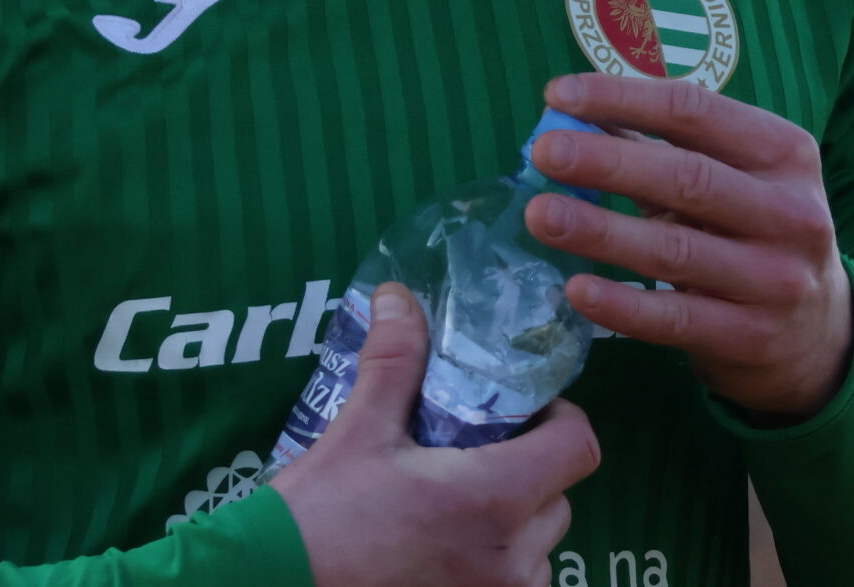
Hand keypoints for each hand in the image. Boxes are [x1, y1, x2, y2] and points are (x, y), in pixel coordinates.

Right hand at [268, 282, 601, 586]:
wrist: (273, 586)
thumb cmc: (321, 516)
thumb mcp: (358, 432)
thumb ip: (393, 362)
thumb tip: (398, 296)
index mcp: (493, 498)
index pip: (579, 448)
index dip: (560, 419)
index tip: (522, 410)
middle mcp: (512, 559)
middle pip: (560, 498)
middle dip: (530, 469)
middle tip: (476, 452)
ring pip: (539, 549)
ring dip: (514, 523)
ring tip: (455, 505)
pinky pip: (513, 584)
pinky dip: (494, 564)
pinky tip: (442, 548)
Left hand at [524, 74, 853, 423]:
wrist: (818, 336)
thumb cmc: (754, 234)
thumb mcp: (729, 180)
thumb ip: (658, 150)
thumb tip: (572, 116)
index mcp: (784, 152)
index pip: (695, 111)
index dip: (623, 98)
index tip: (558, 95)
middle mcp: (791, 212)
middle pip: (687, 177)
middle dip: (607, 162)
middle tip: (545, 152)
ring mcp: (775, 280)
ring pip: (675, 250)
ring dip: (600, 231)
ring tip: (541, 215)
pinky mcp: (750, 338)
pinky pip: (674, 319)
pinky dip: (622, 305)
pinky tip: (576, 289)